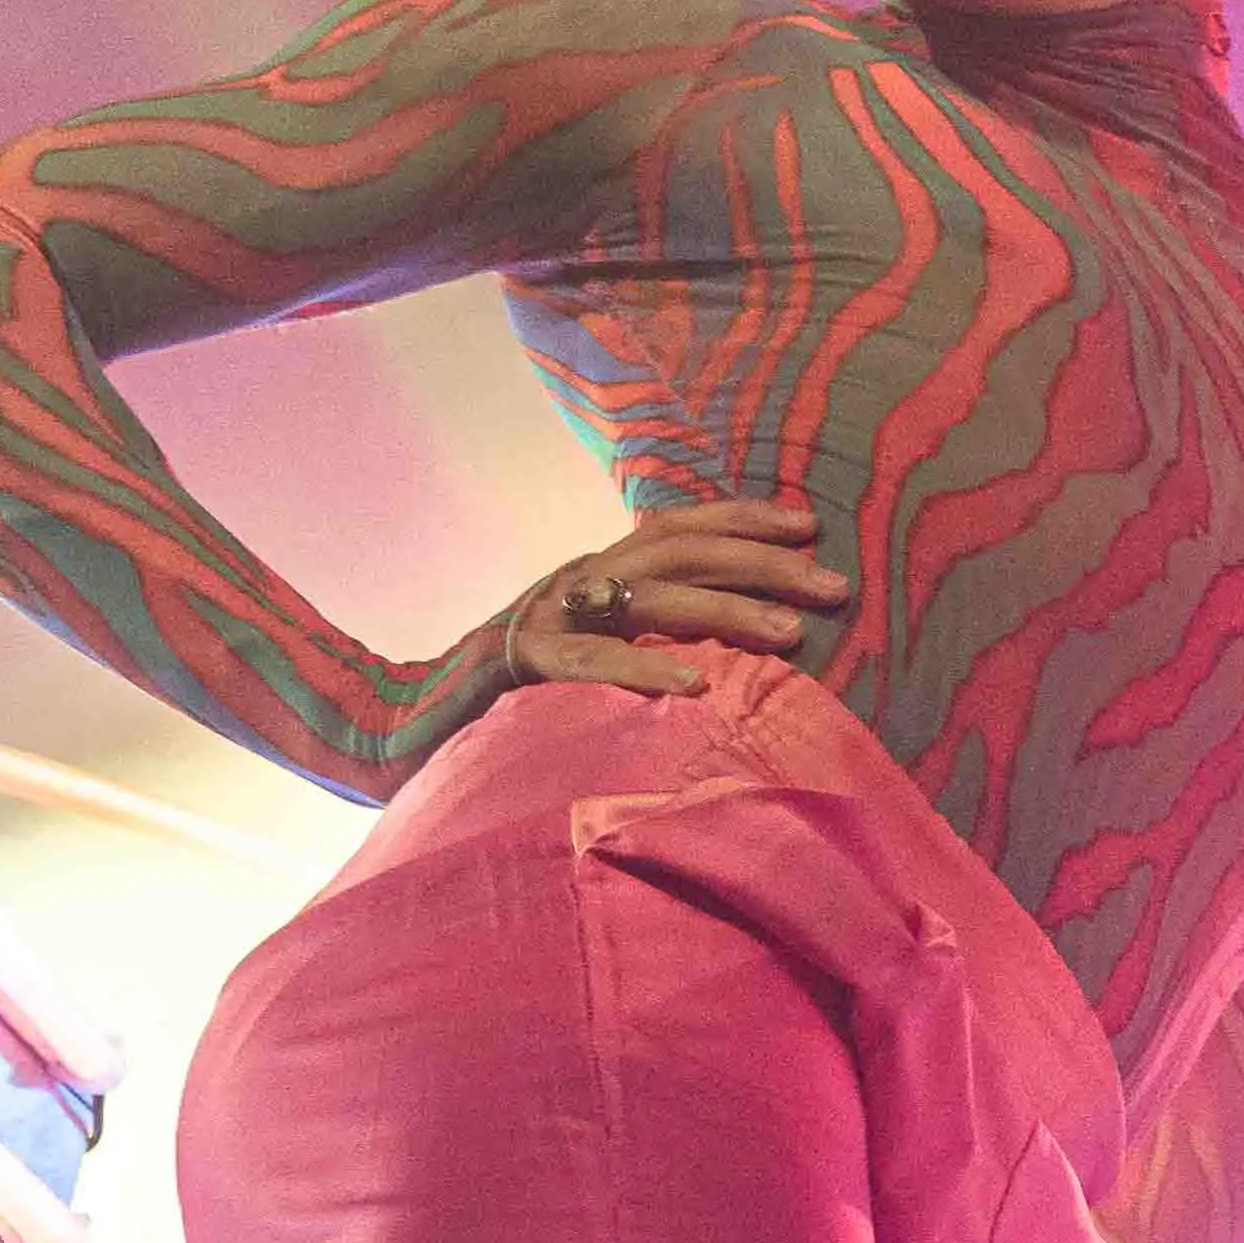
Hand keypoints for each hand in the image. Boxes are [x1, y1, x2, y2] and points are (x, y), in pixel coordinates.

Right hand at [412, 500, 834, 727]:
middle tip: (834, 588)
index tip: (811, 527)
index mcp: (599, 573)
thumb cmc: (522, 695)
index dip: (742, 519)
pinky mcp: (520, 665)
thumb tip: (744, 643)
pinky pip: (588, 663)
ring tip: (791, 634)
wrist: (409, 723)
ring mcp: (547, 616)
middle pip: (677, 552)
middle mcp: (577, 581)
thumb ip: (654, 632)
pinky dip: (642, 669)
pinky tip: (696, 686)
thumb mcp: (598, 648)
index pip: (677, 527)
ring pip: (646, 598)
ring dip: (725, 610)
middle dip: (761, 562)